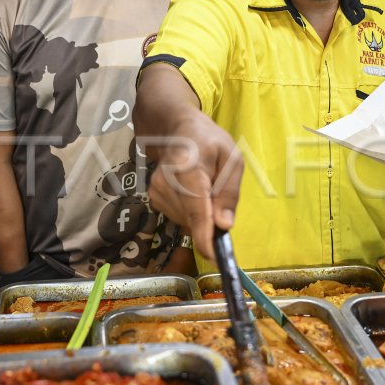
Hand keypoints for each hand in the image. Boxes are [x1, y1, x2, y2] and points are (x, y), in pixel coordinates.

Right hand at [147, 111, 241, 262]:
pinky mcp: (154, 198)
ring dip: (202, 215)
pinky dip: (192, 212)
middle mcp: (166, 182)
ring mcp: (156, 191)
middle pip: (193, 219)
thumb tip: (224, 226)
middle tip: (218, 193)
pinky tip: (193, 192)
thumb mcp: (231, 159)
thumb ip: (229, 193)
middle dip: (211, 220)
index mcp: (188, 167)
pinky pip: (180, 218)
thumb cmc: (209, 142)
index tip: (212, 255)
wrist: (175, 130)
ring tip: (205, 187)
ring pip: (187, 222)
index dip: (204, 235)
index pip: (195, 207)